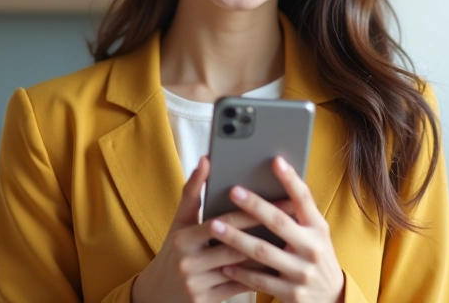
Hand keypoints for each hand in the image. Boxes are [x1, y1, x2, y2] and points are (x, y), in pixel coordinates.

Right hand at [133, 156, 293, 302]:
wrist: (157, 294)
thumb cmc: (173, 250)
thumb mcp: (179, 222)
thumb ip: (192, 192)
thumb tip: (205, 160)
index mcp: (184, 238)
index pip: (223, 222)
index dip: (251, 211)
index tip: (277, 199)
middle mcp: (189, 262)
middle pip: (235, 245)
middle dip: (266, 231)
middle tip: (292, 219)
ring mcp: (198, 284)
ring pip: (240, 268)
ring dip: (266, 254)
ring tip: (290, 240)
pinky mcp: (206, 302)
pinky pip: (239, 288)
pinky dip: (258, 276)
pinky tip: (276, 266)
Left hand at [208, 156, 345, 302]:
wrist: (332, 298)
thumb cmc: (315, 256)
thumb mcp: (316, 233)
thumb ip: (299, 213)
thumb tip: (276, 180)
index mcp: (318, 228)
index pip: (304, 199)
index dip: (290, 179)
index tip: (275, 161)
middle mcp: (312, 248)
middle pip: (279, 223)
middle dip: (254, 206)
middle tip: (233, 191)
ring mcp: (302, 272)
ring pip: (263, 252)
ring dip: (236, 238)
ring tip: (214, 226)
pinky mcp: (291, 293)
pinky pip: (260, 281)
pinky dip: (240, 273)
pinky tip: (223, 264)